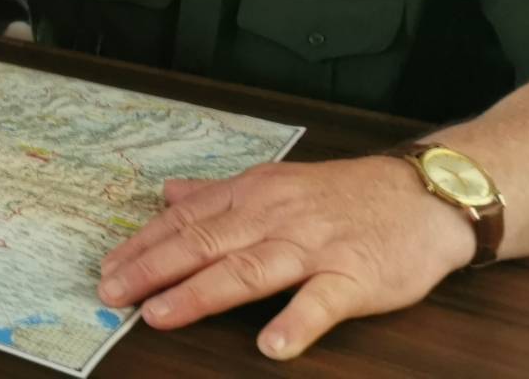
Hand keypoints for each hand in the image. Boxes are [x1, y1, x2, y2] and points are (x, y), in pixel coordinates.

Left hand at [97, 156, 474, 359]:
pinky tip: (270, 346)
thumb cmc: (342, 195)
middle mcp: (274, 217)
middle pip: (204, 244)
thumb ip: (218, 194)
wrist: (421, 195)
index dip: (143, 246)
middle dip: (152, 270)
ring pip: (249, 270)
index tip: (107, 269)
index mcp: (251, 195)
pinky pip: (322, 301)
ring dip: (201, 293)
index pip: (185, 222)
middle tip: (111, 294)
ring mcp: (314, 247)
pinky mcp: (355, 276)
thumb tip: (167, 195)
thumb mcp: (273, 182)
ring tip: (160, 315)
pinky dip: (296, 323)